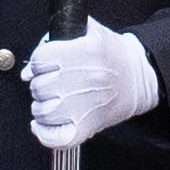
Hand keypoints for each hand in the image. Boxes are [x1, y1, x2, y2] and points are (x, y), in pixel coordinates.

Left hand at [23, 25, 158, 150]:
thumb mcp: (88, 31)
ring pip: (43, 112)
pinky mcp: (89, 127)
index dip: (38, 62)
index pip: (41, 59)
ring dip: (41, 107)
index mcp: (86, 51)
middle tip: (51, 83)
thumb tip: (29, 71)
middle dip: (41, 84)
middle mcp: (86, 79)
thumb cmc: (112, 55)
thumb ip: (54, 40)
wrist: (140, 77)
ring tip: (52, 101)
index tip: (45, 65)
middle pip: (39, 86)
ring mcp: (87, 105)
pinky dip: (44, 134)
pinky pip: (57, 138)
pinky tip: (43, 124)